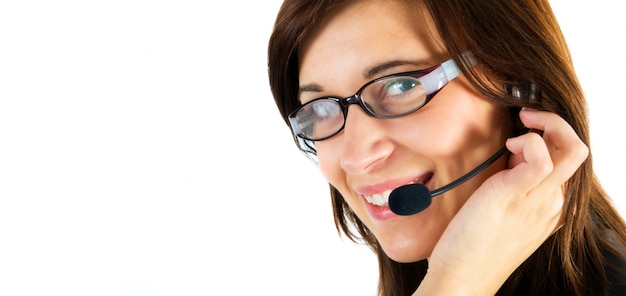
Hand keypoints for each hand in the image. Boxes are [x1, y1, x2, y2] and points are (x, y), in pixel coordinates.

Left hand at [414, 109, 588, 295]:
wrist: (462, 277)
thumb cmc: (474, 246)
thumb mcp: (503, 213)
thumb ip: (514, 186)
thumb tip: (511, 157)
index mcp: (552, 208)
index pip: (569, 162)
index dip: (548, 142)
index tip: (517, 142)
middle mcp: (553, 203)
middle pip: (577, 151)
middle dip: (555, 123)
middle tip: (525, 118)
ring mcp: (539, 199)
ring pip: (572, 149)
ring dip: (547, 125)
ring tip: (518, 129)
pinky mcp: (517, 193)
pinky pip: (542, 155)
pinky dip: (529, 140)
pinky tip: (507, 148)